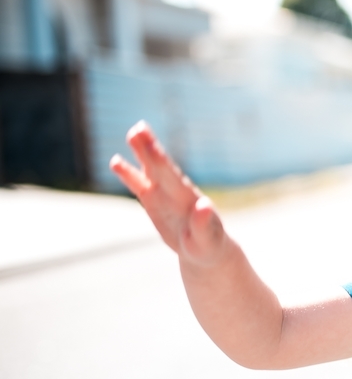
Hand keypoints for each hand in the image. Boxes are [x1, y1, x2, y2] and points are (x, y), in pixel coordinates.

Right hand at [109, 121, 227, 266]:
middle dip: (150, 149)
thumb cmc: (209, 245)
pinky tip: (115, 161)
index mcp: (188, 197)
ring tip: (132, 132)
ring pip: (149, 169)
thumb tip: (204, 205)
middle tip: (139, 128)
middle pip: (160, 166)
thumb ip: (205, 223)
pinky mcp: (153, 202)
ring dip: (141, 152)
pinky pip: (138, 184)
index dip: (160, 160)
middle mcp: (175, 190)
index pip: (172, 175)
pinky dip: (128, 173)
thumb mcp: (207, 238)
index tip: (152, 144)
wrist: (204, 250)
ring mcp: (163, 194)